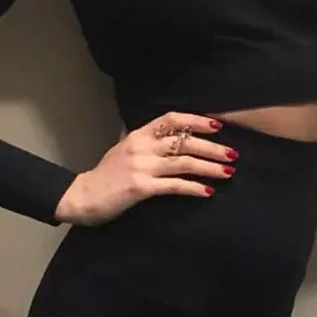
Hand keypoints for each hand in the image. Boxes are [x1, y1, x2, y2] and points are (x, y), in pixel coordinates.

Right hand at [54, 113, 237, 225]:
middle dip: (213, 148)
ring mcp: (141, 166)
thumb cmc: (106, 176)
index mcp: (139, 135)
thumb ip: (145, 141)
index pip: (172, 119)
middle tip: (233, 154)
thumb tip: (167, 133)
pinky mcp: (141, 187)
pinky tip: (208, 191)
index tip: (218, 125)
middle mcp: (142, 146)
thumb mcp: (123, 149)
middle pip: (185, 142)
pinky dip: (193, 188)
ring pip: (184, 163)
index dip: (197, 120)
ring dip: (209, 167)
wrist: (83, 197)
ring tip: (228, 172)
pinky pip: (174, 186)